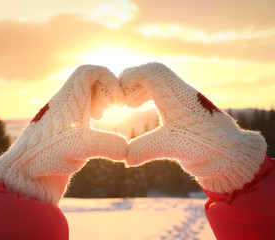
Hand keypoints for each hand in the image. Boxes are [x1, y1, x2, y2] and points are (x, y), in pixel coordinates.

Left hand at [0, 65, 126, 204]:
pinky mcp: (63, 131)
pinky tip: (94, 133)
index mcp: (68, 99)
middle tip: (111, 108)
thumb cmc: (46, 155)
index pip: (88, 72)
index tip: (115, 101)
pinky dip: (93, 117)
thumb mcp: (80, 147)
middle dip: (106, 92)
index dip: (107, 78)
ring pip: (86, 98)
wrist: (24, 173)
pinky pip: (82, 113)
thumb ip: (108, 144)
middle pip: (90, 82)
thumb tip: (126, 150)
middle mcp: (65, 104)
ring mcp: (64, 117)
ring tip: (101, 118)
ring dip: (99, 103)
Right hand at [120, 62, 266, 193]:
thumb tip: (124, 158)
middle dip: (132, 81)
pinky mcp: (183, 106)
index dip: (131, 79)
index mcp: (178, 96)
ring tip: (128, 104)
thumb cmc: (206, 147)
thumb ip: (146, 149)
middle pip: (153, 71)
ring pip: (157, 79)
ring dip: (139, 88)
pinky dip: (146, 94)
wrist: (231, 152)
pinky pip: (161, 89)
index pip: (152, 72)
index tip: (121, 99)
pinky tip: (139, 107)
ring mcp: (182, 98)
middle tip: (121, 100)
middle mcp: (181, 92)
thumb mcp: (173, 148)